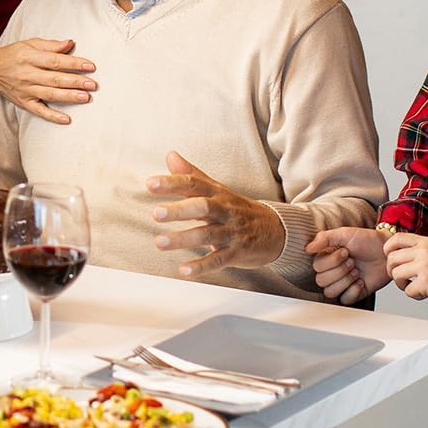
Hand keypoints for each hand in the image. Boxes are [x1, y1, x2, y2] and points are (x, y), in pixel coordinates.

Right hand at [0, 37, 96, 124]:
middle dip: (75, 82)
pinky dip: (52, 116)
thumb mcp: (29, 44)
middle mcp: (27, 75)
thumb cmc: (13, 55)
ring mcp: (25, 90)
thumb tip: (71, 43)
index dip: (74, 63)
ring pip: (50, 94)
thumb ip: (51, 45)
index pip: (55, 61)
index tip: (90, 66)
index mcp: (29, 57)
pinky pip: (39, 111)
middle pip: (55, 79)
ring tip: (85, 97)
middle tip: (93, 84)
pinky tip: (66, 119)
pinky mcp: (23, 102)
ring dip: (69, 97)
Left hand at [148, 152, 285, 274]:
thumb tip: (170, 155)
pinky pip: (218, 260)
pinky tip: (183, 271)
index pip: (194, 184)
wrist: (277, 230)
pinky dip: (201, 267)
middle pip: (202, 207)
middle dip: (179, 210)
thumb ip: (192, 175)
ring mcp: (231, 232)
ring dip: (183, 239)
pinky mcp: (237, 253)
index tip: (150, 184)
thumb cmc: (238, 209)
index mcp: (217, 194)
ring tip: (159, 242)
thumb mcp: (217, 190)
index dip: (172, 183)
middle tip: (155, 213)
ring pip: (207, 235)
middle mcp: (225, 211)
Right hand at [306, 227, 389, 304]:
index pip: (317, 267)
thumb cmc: (368, 241)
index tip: (346, 251)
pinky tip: (361, 281)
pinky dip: (353, 291)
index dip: (332, 261)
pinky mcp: (353, 294)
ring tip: (357, 271)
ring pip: (330, 292)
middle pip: (321, 281)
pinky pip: (344, 300)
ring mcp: (342, 284)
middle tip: (353, 261)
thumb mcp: (345, 234)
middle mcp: (332, 272)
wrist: (387, 252)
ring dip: (345, 281)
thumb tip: (307, 248)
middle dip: (340, 270)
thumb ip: (324, 238)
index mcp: (326, 258)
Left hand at [383, 233, 427, 306]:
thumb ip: (420, 251)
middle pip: (392, 259)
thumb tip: (398, 256)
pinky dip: (414, 295)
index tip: (390, 258)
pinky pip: (407, 290)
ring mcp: (425, 267)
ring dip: (402, 284)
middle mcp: (424, 252)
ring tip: (414, 286)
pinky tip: (425, 293)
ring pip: (396, 274)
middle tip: (402, 278)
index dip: (388, 249)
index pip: (396, 238)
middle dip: (393, 271)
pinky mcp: (426, 283)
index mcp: (427, 242)